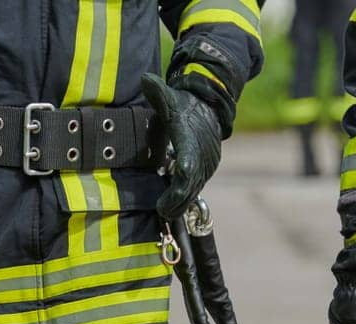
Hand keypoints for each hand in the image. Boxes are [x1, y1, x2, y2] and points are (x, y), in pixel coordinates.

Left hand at [141, 73, 223, 217]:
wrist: (209, 106)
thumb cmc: (184, 104)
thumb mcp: (170, 97)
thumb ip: (157, 92)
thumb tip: (145, 79)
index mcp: (191, 139)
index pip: (189, 163)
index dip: (182, 178)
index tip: (169, 194)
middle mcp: (204, 155)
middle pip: (191, 185)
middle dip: (176, 200)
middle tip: (161, 210)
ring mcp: (208, 164)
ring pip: (195, 190)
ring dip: (180, 203)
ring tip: (164, 212)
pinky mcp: (208, 170)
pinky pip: (197, 188)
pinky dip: (185, 198)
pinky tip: (172, 206)